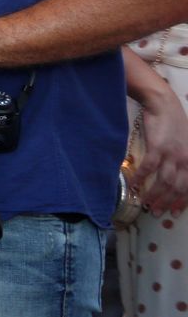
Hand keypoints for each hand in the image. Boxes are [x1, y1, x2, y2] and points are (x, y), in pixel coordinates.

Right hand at [134, 86, 187, 215]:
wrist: (164, 104)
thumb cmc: (173, 123)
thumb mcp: (186, 143)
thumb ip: (183, 159)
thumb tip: (175, 174)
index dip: (183, 201)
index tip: (174, 212)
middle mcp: (186, 159)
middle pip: (178, 187)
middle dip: (167, 202)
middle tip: (156, 212)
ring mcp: (172, 154)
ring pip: (165, 181)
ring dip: (154, 195)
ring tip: (145, 203)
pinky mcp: (158, 147)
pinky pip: (149, 168)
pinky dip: (140, 178)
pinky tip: (133, 185)